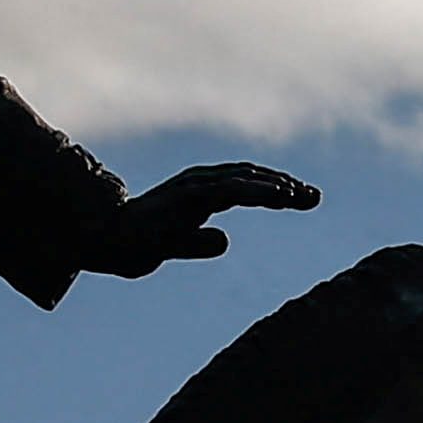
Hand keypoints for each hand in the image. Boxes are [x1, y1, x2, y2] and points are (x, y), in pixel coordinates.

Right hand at [96, 159, 320, 273]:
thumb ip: (201, 242)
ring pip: (245, 179)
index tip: (304, 199)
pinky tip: (280, 194)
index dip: (276, 188)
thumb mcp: (179, 246)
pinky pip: (231, 189)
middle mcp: (199, 182)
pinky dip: (258, 189)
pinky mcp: (189, 196)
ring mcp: (193, 187)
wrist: (107, 242)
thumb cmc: (138, 243)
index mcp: (200, 192)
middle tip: (315, 197)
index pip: (246, 184)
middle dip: (286, 185)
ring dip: (277, 185)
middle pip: (252, 177)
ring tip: (303, 195)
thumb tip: (225, 240)